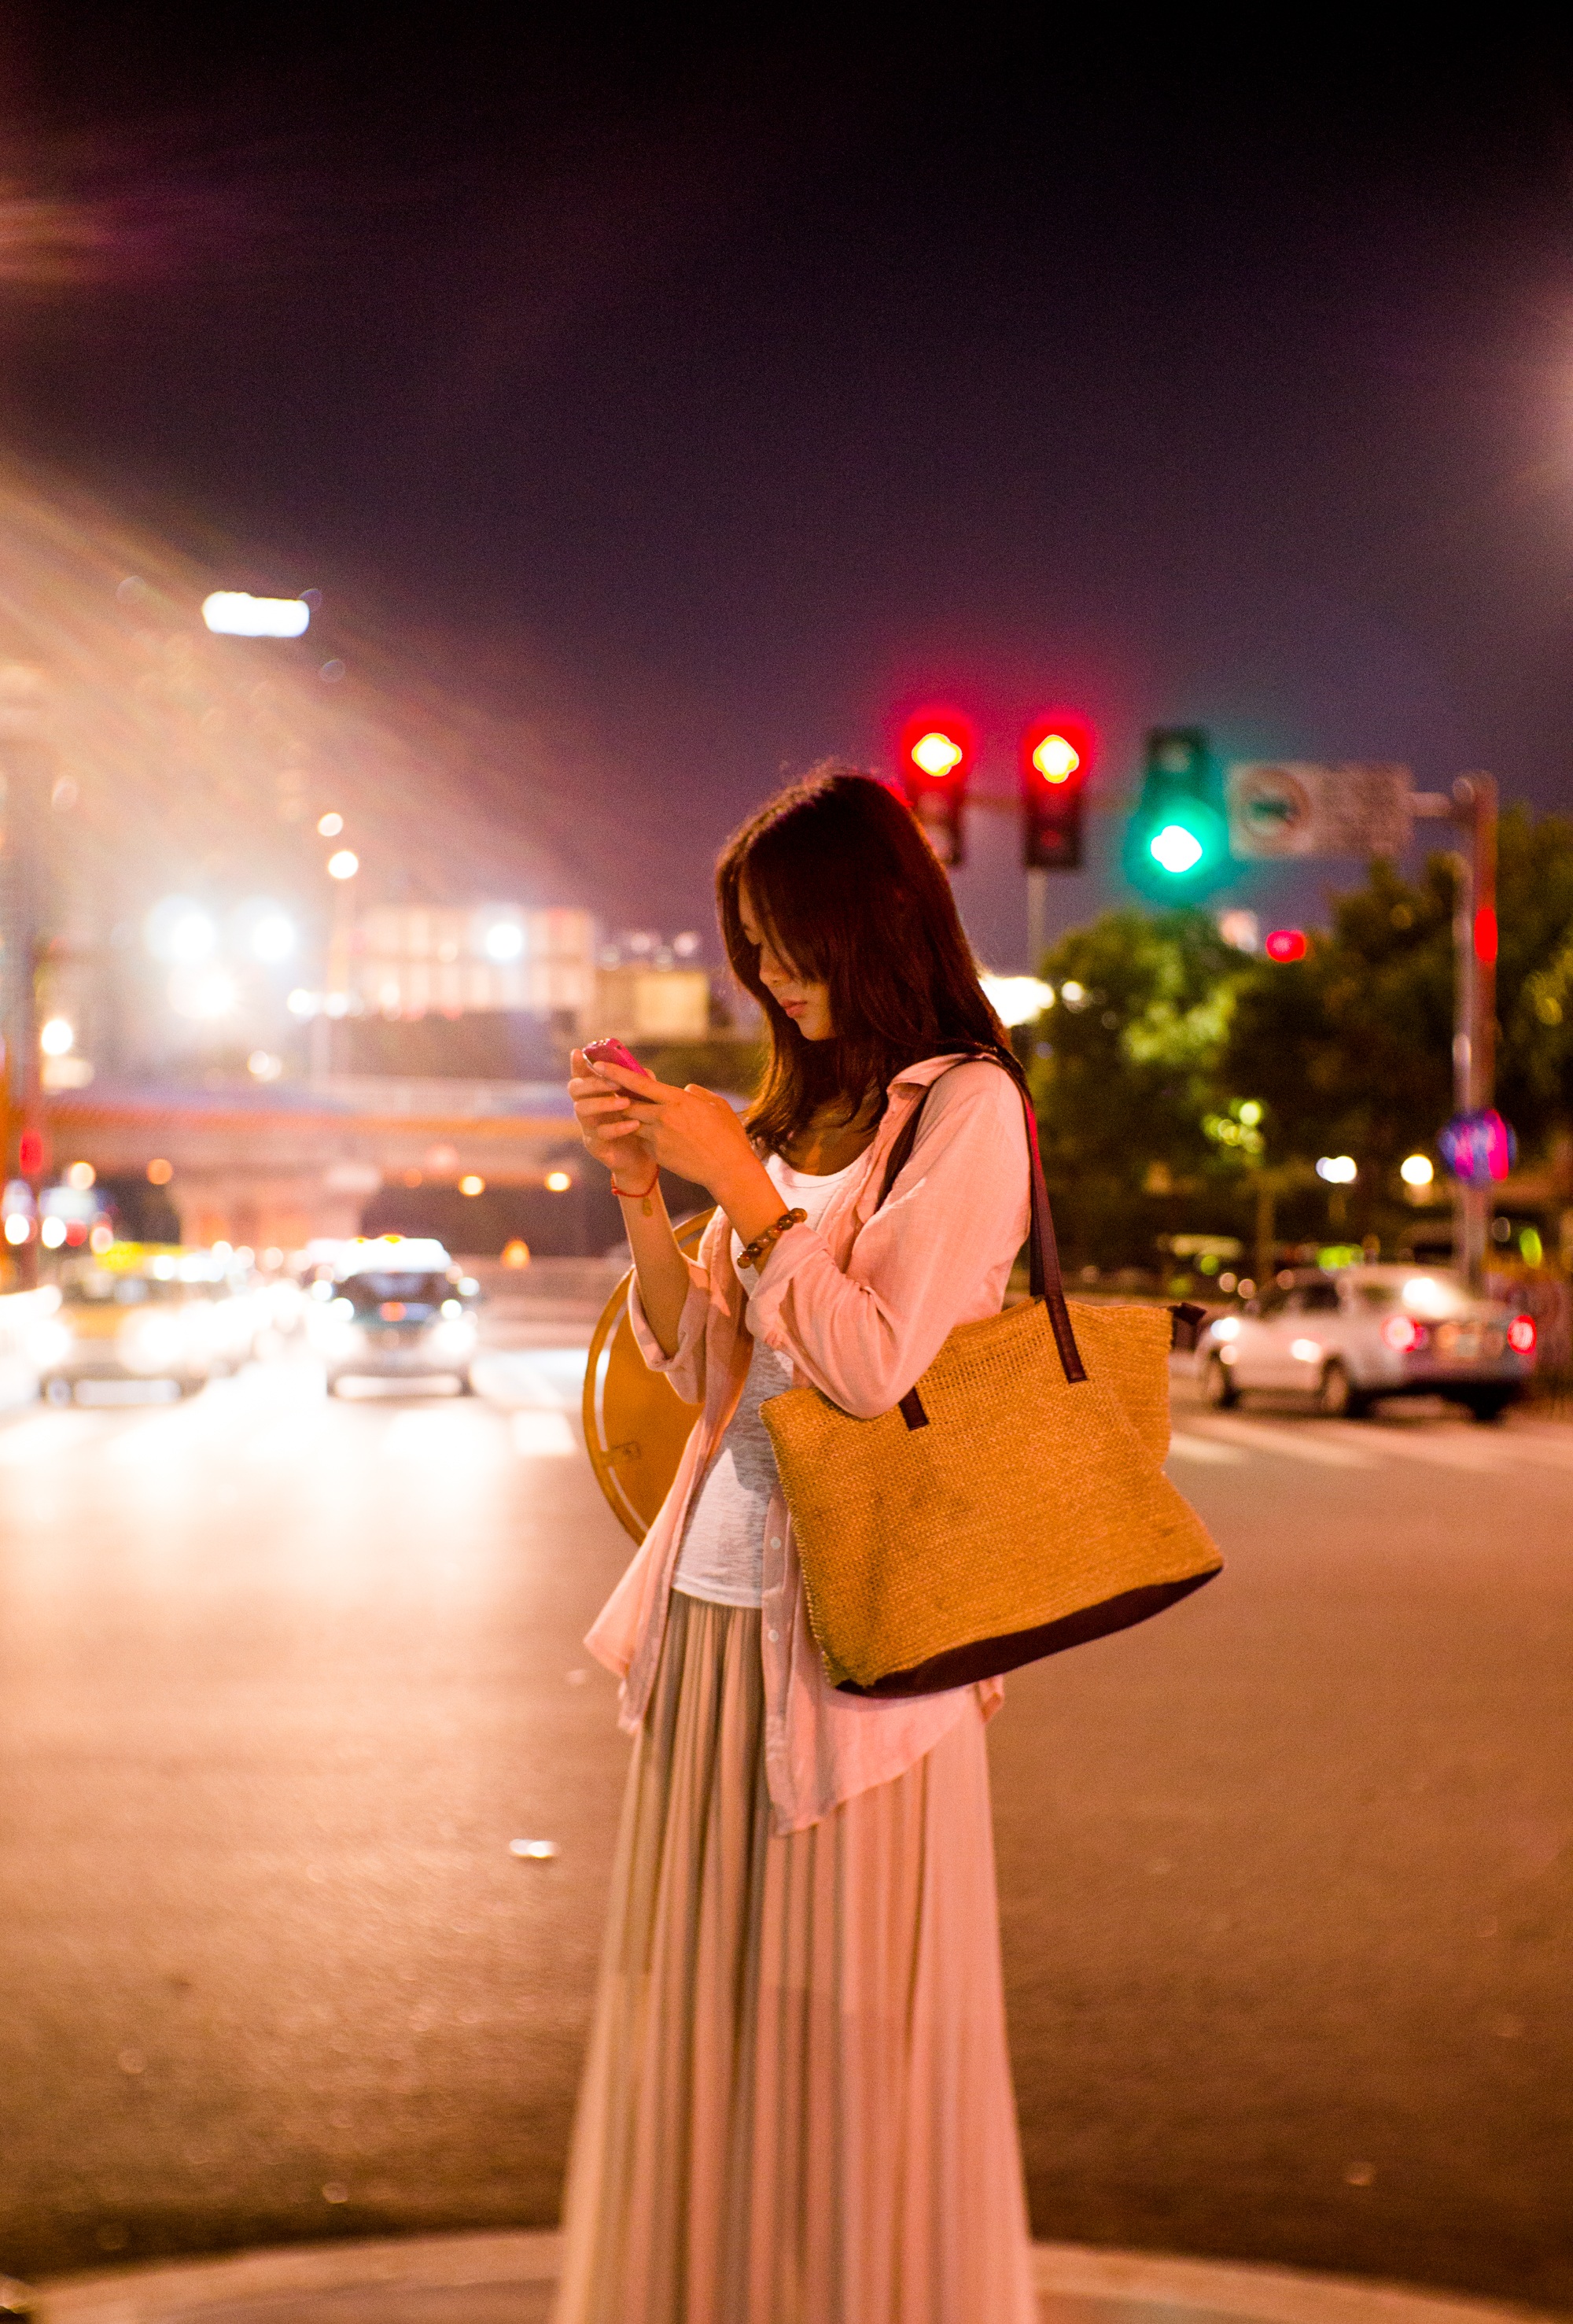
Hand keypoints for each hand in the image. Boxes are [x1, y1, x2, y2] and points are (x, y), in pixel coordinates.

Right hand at [568, 1050, 656, 1184]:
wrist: (643, 1158)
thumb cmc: (639, 1124)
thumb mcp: (641, 1102)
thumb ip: (640, 1086)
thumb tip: (644, 1072)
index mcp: (595, 1094)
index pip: (581, 1075)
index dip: (577, 1064)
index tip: (578, 1052)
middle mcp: (587, 1108)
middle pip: (575, 1090)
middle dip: (593, 1083)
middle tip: (614, 1082)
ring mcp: (588, 1127)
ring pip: (582, 1110)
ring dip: (603, 1103)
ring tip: (625, 1102)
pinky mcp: (595, 1146)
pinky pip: (600, 1134)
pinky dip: (617, 1127)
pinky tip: (634, 1124)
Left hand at [596, 1065, 759, 1192]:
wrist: (727, 1170)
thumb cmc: (727, 1135)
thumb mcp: (716, 1105)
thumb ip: (696, 1093)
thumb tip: (685, 1089)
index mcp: (676, 1100)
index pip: (639, 1083)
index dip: (615, 1073)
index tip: (599, 1065)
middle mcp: (663, 1117)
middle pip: (628, 1104)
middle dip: (618, 1098)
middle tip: (611, 1091)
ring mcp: (658, 1137)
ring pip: (632, 1123)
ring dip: (631, 1119)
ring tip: (634, 1115)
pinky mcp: (657, 1155)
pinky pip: (643, 1141)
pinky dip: (644, 1136)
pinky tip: (657, 1138)